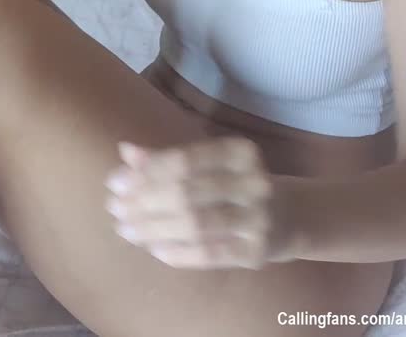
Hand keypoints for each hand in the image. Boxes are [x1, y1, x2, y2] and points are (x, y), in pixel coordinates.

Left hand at [104, 136, 276, 268]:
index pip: (186, 160)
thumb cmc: (237, 184)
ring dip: (153, 228)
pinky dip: (177, 252)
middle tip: (114, 208)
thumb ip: (169, 158)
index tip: (115, 181)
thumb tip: (125, 151)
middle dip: (144, 201)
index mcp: (241, 151)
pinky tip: (153, 248)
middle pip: (187, 193)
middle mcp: (253, 182)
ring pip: (195, 224)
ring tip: (126, 229)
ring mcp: (258, 218)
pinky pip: (209, 254)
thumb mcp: (211, 164)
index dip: (147, 170)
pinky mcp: (257, 252)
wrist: (291, 217)